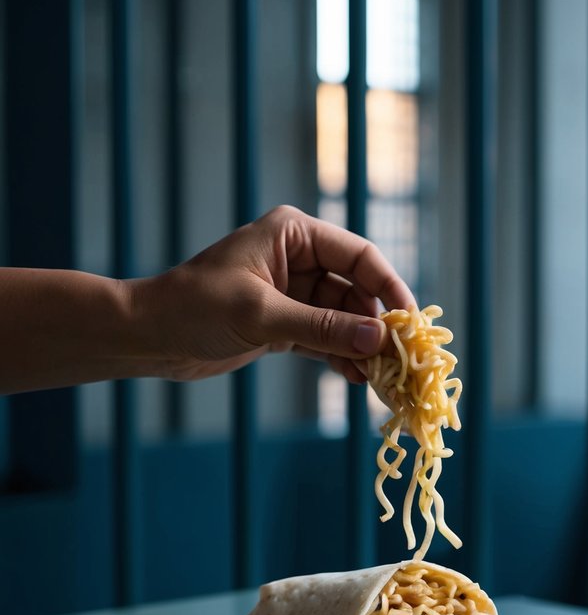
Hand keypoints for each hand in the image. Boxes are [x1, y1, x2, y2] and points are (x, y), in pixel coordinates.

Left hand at [137, 206, 414, 382]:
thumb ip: (323, 327)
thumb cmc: (195, 308)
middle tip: (399, 358)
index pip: (359, 255)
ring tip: (382, 376)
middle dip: (377, 323)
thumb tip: (379, 339)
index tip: (411, 322)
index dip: (389, 287)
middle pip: (357, 288)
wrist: (149, 337)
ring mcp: (294, 293)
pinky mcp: (286, 324)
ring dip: (362, 345)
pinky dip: (342, 357)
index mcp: (294, 234)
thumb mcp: (262, 316)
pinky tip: (358, 380)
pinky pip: (327, 338)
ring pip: (345, 317)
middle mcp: (299, 258)